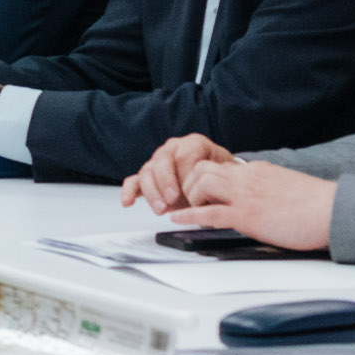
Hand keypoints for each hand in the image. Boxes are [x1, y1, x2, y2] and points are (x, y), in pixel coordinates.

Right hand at [121, 135, 239, 214]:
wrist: (217, 179)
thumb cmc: (221, 176)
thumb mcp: (227, 173)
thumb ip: (220, 177)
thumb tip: (216, 190)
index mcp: (193, 144)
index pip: (184, 155)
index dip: (187, 173)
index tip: (193, 191)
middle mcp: (172, 149)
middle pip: (162, 161)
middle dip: (166, 183)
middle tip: (173, 200)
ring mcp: (158, 162)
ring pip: (147, 172)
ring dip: (152, 192)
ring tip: (162, 210)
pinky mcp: (148, 176)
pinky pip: (134, 181)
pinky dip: (129, 192)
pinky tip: (128, 202)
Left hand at [164, 158, 336, 251]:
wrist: (335, 211)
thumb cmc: (318, 204)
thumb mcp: (286, 184)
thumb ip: (267, 183)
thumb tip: (259, 187)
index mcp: (256, 170)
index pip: (218, 165)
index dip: (202, 177)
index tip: (197, 190)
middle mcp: (247, 178)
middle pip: (201, 169)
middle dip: (188, 184)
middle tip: (190, 201)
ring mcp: (245, 196)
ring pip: (200, 184)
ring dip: (189, 198)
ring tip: (190, 210)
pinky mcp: (248, 216)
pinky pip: (208, 213)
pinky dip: (188, 216)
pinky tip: (177, 220)